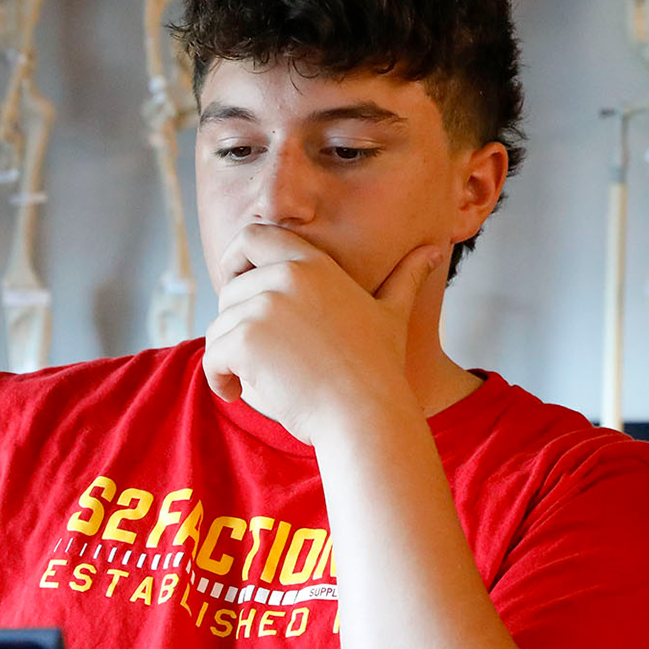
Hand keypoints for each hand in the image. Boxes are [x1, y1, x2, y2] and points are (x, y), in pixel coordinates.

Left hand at [203, 224, 443, 444]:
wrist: (365, 412)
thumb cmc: (379, 368)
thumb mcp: (392, 314)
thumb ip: (407, 277)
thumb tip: (435, 251)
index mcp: (314, 264)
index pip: (252, 236)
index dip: (235, 259)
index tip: (238, 291)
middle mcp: (286, 276)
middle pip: (230, 289)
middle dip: (234, 323)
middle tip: (255, 355)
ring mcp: (264, 306)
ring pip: (219, 325)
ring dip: (226, 355)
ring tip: (248, 380)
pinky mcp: (246, 339)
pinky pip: (212, 354)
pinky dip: (217, 377)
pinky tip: (236, 392)